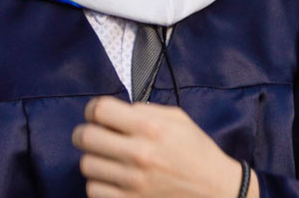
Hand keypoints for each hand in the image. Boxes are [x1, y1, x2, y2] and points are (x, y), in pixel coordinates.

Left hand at [73, 97, 258, 197]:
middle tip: (95, 135)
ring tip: (108, 159)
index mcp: (151, 127)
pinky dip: (100, 183)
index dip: (94, 109)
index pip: (100, 110)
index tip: (97, 114)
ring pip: (86, 164)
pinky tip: (113, 178)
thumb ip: (145, 110)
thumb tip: (117, 111)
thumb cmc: (196, 152)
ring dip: (94, 159)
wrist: (214, 190)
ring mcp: (132, 182)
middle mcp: (139, 153)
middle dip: (86, 132)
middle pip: (85, 136)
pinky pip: (93, 190)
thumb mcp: (178, 119)